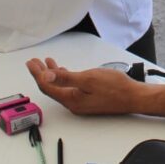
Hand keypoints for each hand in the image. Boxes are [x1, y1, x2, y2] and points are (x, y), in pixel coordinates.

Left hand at [26, 57, 141, 114]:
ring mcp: (80, 102)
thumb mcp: (88, 79)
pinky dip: (63, 77)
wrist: (133, 97)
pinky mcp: (87, 99)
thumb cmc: (114, 87)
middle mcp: (73, 103)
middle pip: (51, 87)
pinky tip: (63, 70)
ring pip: (60, 87)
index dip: (37, 74)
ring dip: (52, 74)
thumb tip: (45, 76)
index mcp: (71, 99)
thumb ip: (66, 78)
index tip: (31, 62)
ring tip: (46, 62)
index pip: (47, 86)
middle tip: (34, 61)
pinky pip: (69, 88)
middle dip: (41, 73)